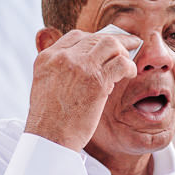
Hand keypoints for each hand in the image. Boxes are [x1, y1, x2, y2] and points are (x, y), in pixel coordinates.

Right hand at [25, 28, 140, 150]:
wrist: (50, 138)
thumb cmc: (49, 120)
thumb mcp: (43, 86)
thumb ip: (57, 70)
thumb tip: (79, 64)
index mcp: (47, 58)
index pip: (75, 36)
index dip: (94, 38)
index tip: (105, 45)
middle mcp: (62, 57)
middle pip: (95, 38)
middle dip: (116, 40)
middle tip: (131, 44)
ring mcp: (80, 66)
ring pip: (111, 44)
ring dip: (124, 51)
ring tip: (130, 61)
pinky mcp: (96, 80)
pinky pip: (121, 62)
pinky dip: (129, 66)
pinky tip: (130, 74)